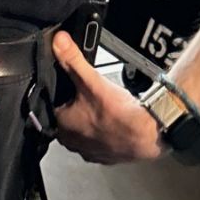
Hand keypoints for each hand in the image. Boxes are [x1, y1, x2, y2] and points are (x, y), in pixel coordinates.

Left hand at [51, 31, 162, 164]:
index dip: (63, 94)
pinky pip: (98, 143)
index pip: (52, 105)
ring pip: (83, 131)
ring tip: (103, 108)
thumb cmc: (118, 114)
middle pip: (68, 119)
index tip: (74, 88)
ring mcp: (88, 152)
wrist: (146, 135)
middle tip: (91, 96)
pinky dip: (104, 133)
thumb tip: (58, 42)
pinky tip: (113, 123)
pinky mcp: (104, 157)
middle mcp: (71, 142)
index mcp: (61, 125)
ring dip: (90, 121)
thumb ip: (72, 59)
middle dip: (77, 107)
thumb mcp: (91, 80)